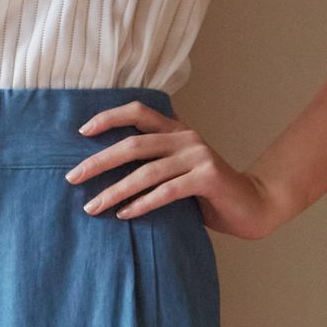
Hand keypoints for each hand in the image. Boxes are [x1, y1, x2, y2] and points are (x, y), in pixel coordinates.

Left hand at [64, 102, 293, 241]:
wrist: (254, 206)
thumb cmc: (209, 194)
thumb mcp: (178, 172)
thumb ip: (153, 165)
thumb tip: (106, 173)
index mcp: (177, 131)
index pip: (139, 111)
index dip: (109, 117)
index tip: (82, 132)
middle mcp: (186, 138)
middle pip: (134, 143)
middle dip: (99, 161)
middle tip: (73, 177)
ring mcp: (198, 156)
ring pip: (146, 171)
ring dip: (114, 190)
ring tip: (92, 207)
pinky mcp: (207, 178)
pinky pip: (166, 191)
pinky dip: (142, 203)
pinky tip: (124, 215)